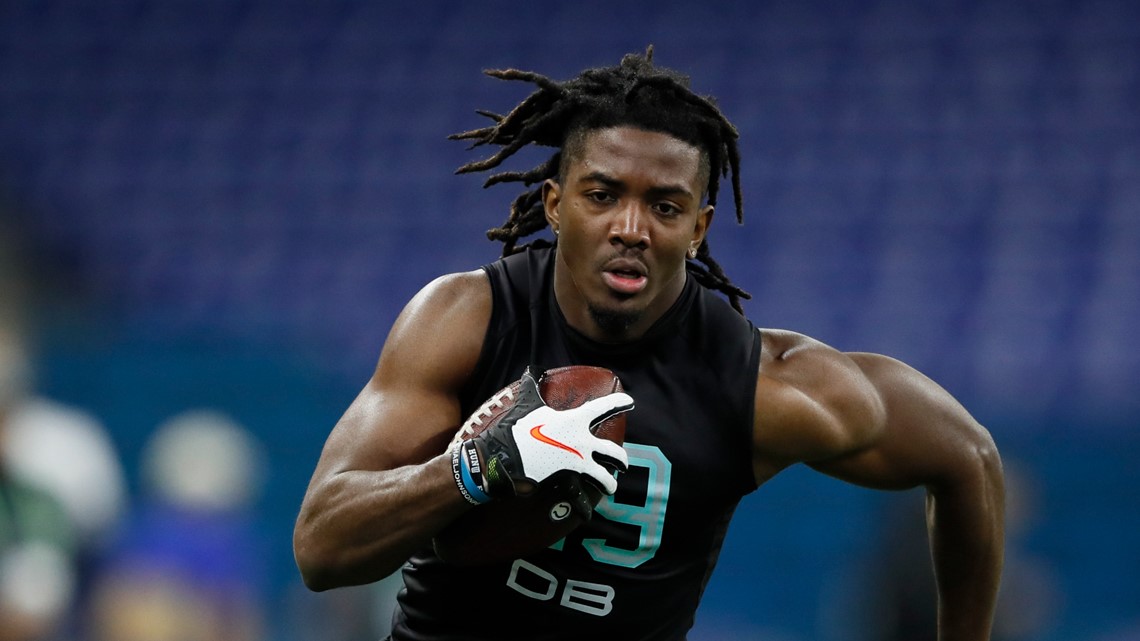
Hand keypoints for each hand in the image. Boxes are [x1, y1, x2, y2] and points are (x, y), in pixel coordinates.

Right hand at [451, 368, 632, 503]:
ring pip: (603, 476)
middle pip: (612, 452)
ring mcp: (576, 463)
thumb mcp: (526, 401)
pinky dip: (584, 507)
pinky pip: (580, 497)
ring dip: (609, 482)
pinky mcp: (566, 480)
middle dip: (621, 458)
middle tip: (623, 462)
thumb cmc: (516, 427)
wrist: (503, 455)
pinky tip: (589, 513)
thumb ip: (532, 384)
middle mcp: (582, 442)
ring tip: (611, 486)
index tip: (630, 401)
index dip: (619, 403)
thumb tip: (531, 369)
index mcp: (575, 421)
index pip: (603, 408)